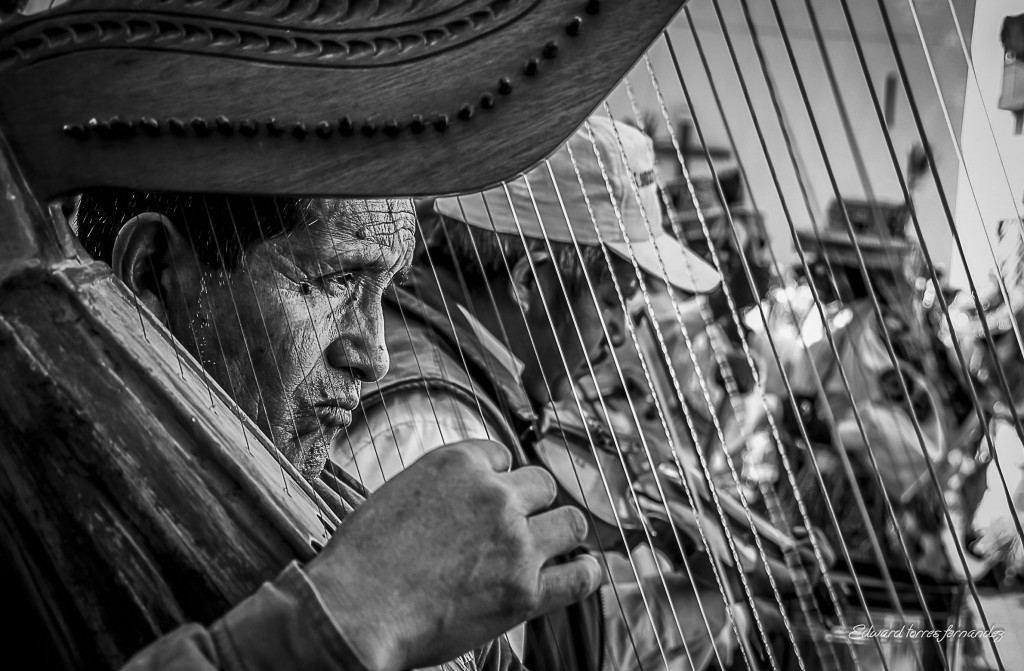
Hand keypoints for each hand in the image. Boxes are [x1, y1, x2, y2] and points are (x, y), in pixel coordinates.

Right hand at [306, 439, 601, 669]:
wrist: (353, 610)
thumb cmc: (361, 559)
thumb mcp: (398, 493)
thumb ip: (443, 487)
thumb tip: (465, 497)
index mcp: (459, 461)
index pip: (504, 456)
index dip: (499, 481)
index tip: (490, 502)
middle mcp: (495, 494)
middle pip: (542, 486)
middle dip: (531, 505)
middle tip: (515, 530)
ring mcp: (515, 542)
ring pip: (570, 523)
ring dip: (560, 533)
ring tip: (549, 549)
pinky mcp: (525, 591)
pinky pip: (580, 575)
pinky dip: (586, 572)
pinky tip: (583, 571)